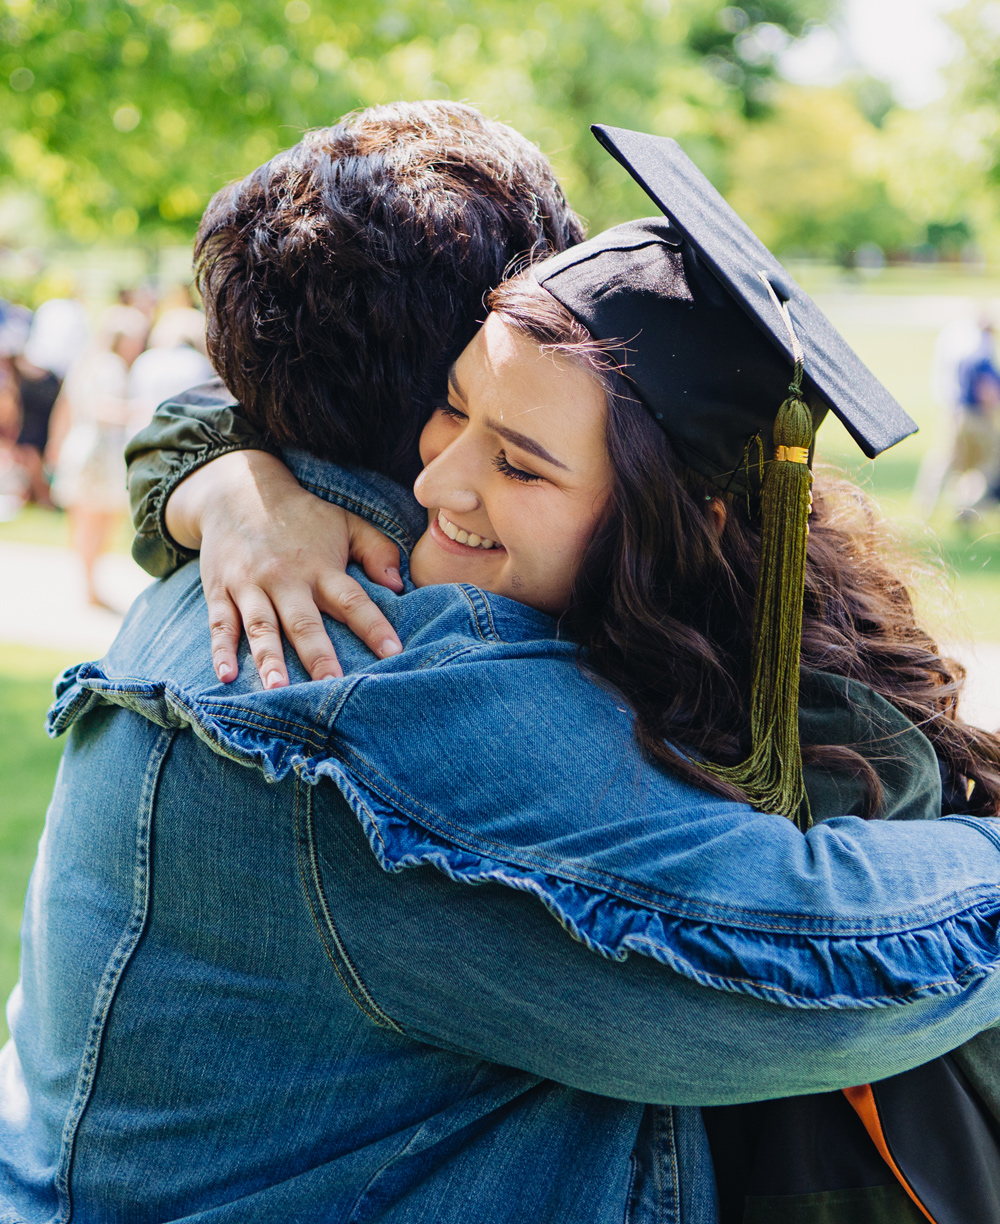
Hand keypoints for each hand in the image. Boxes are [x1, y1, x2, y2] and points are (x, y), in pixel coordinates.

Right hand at [165, 450, 403, 686]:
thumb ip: (378, 550)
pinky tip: (226, 676)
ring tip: (277, 689)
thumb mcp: (345, 522)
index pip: (353, 600)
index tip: (393, 652)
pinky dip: (221, 650)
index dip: (373, 626)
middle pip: (304, 622)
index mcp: (321, 567)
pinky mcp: (220, 590)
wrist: (237, 490)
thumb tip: (399, 585)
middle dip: (318, 656)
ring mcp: (250, 585)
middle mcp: (286, 578)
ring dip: (269, 659)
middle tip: (331, 687)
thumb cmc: (301, 516)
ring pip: (261, 626)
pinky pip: (220, 623)